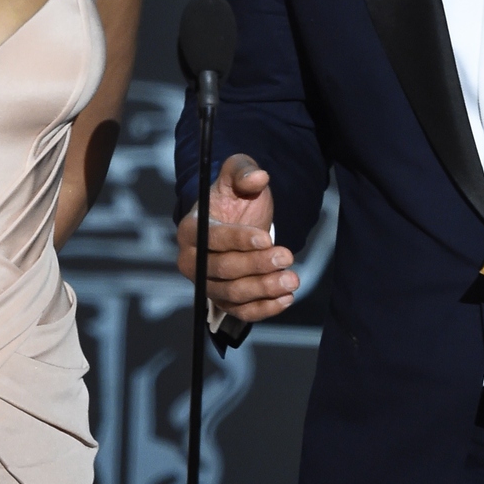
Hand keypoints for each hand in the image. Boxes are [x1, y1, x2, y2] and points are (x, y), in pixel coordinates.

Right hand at [176, 152, 298, 324]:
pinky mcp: (222, 301)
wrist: (238, 224)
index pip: (211, 238)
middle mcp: (191, 260)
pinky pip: (240, 312)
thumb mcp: (237, 176)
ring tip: (292, 279)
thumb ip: (244, 171)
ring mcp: (205, 283)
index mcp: (191, 228)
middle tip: (286, 256)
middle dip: (256, 265)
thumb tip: (259, 176)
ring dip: (263, 289)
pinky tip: (286, 299)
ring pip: (232, 293)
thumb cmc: (235, 199)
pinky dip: (263, 309)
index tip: (266, 238)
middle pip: (221, 269)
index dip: (238, 239)